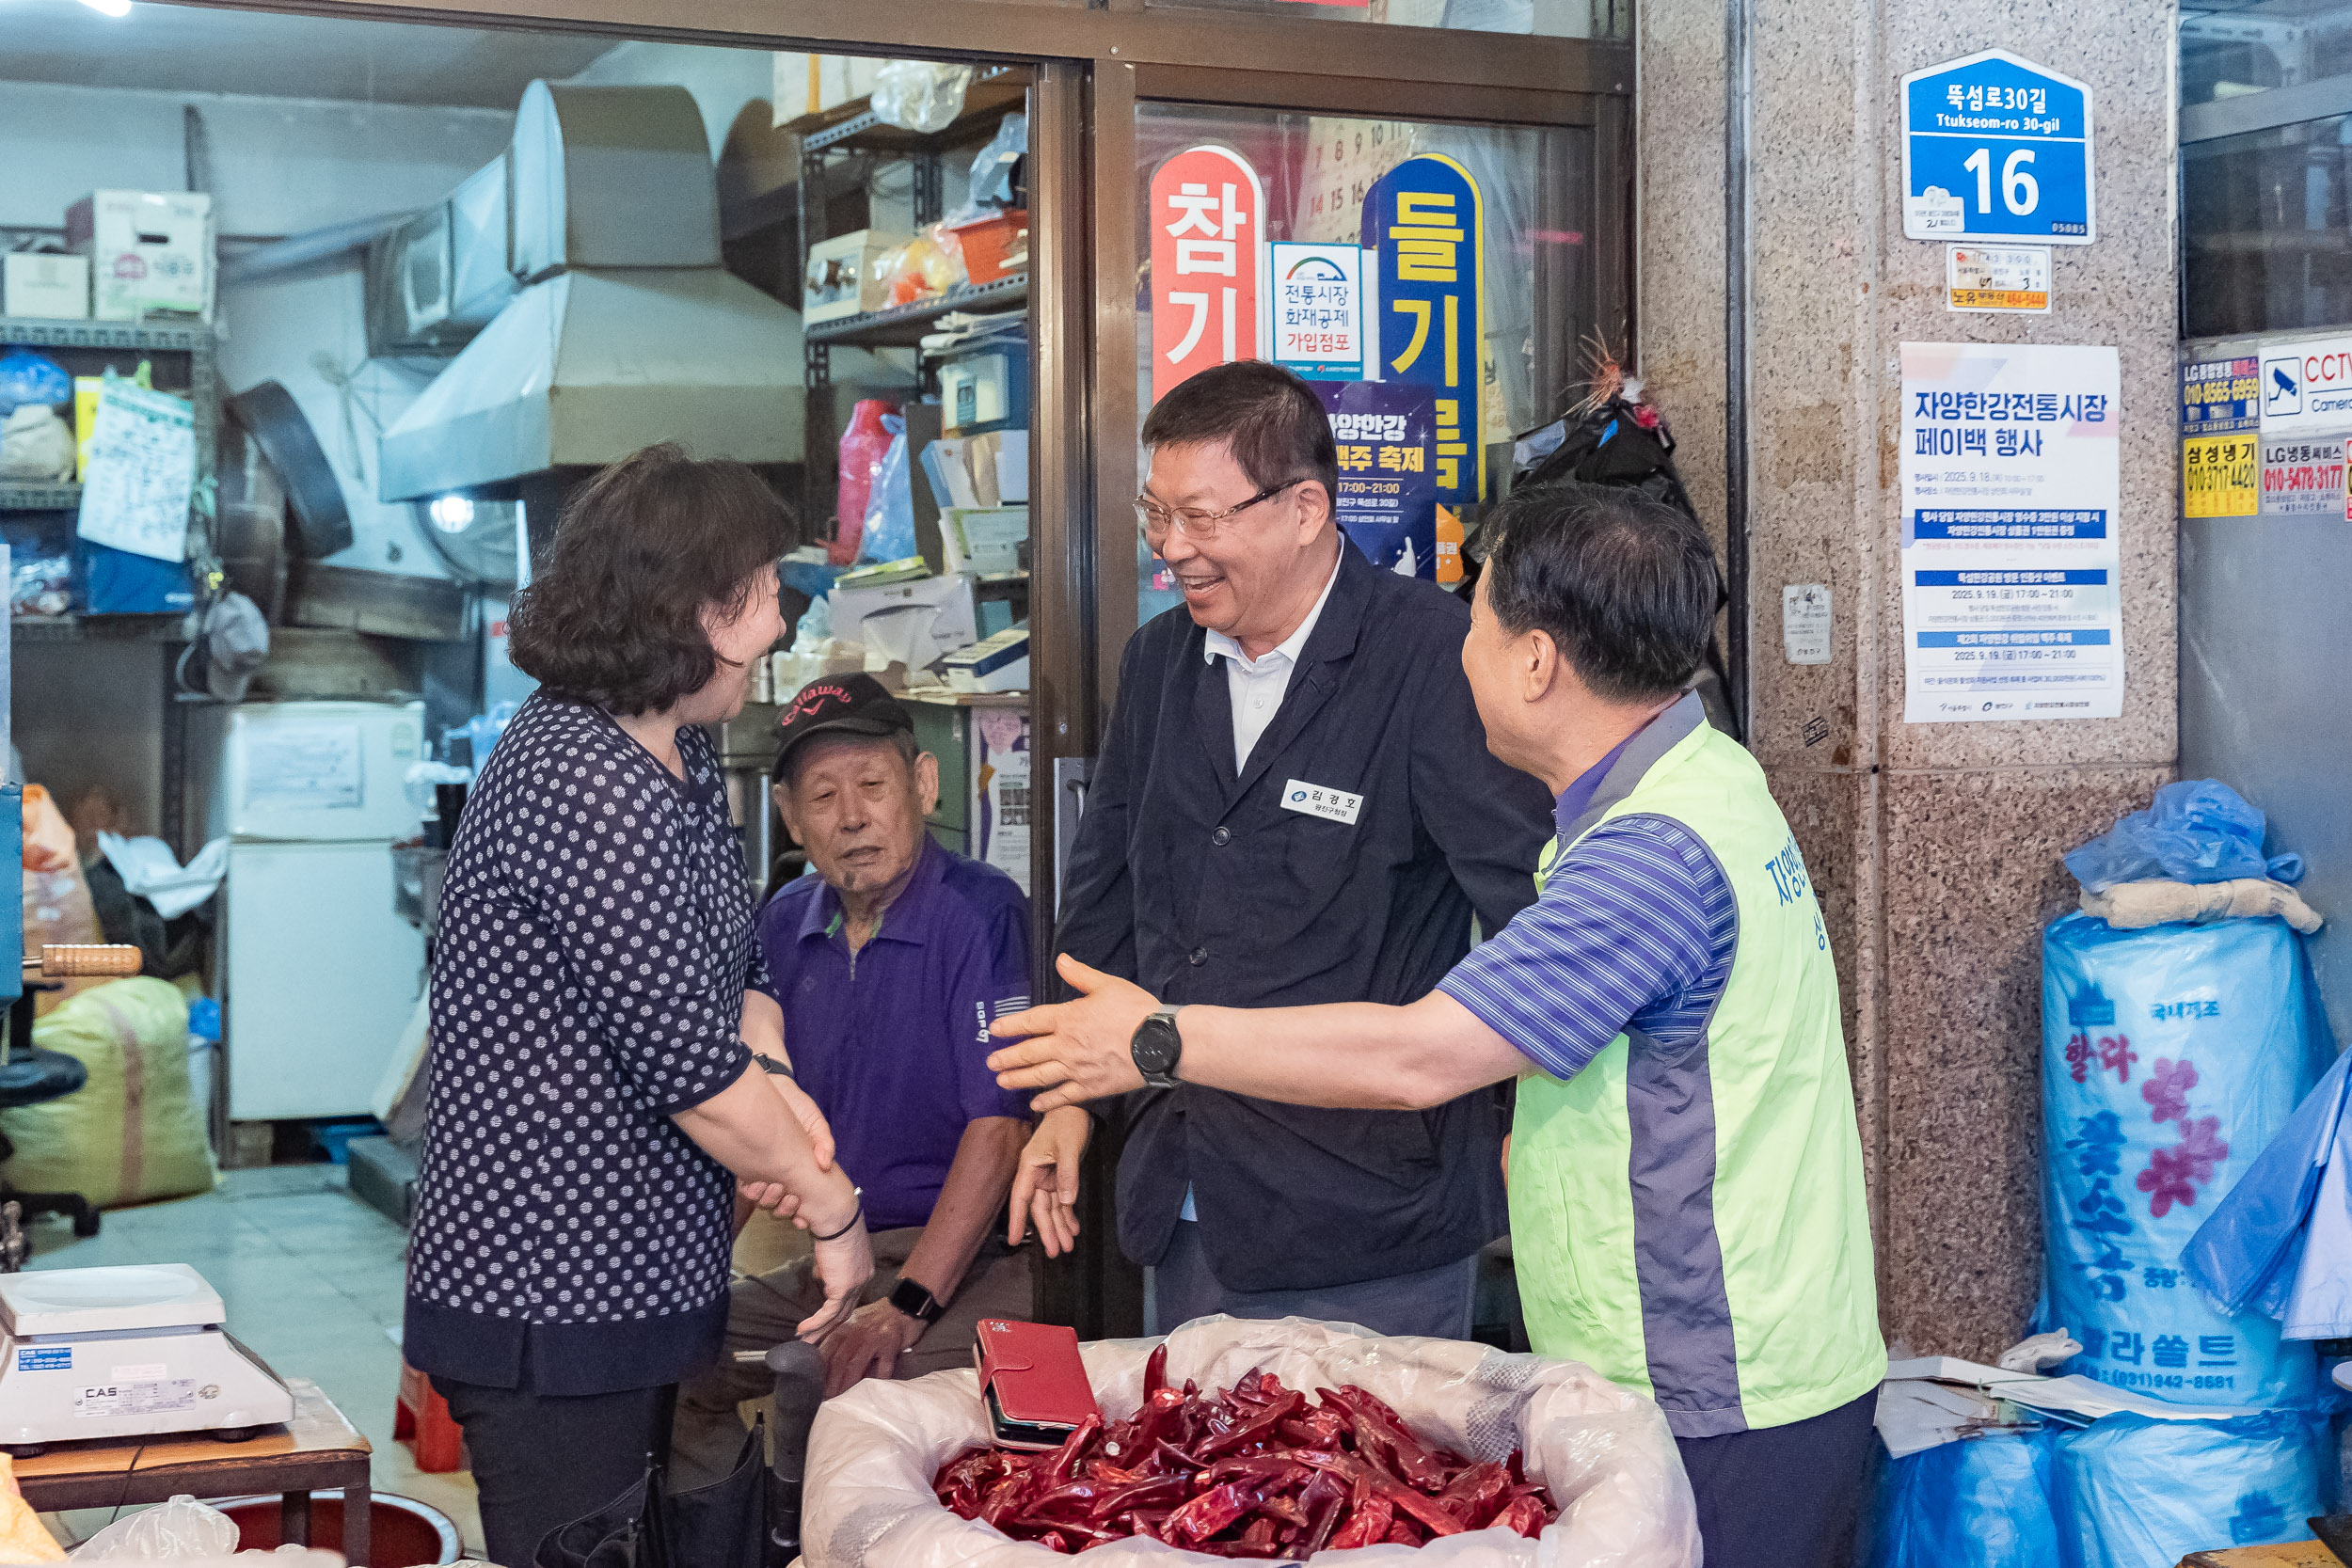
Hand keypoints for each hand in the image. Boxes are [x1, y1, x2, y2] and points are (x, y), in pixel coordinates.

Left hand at [740, 1072, 837, 1222]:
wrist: (770, 1088)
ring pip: (762, 1200)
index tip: (802, 1219)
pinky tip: (754, 1183)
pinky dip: (749, 1190)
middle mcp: (781, 1174)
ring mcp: (763, 1170)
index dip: (800, 1215)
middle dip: (784, 1208)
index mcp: (799, 1170)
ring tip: (772, 1188)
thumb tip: (825, 1165)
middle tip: (790, 1198)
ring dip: (767, 1200)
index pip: (800, 1201)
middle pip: (780, 1206)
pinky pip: (745, 1186)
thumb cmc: (797, 1107)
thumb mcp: (816, 1122)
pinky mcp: (745, 1163)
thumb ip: (823, 1142)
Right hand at [796, 1214, 872, 1342]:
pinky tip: (803, 1330)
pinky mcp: (843, 1288)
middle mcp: (863, 1281)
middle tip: (815, 1341)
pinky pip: (829, 1312)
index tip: (822, 1321)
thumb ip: (828, 1268)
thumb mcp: (831, 1253)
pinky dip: (816, 1322)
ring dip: (820, 1331)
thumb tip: (821, 1277)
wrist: (838, 1219)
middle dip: (829, 1327)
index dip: (836, 1310)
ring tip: (806, 1343)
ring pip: (838, 1316)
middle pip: (846, 1311)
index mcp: (863, 1272)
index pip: (850, 1297)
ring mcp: (855, 1286)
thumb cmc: (833, 1228)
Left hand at [819, 1296, 926, 1395]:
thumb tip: (813, 1351)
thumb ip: (835, 1335)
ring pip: (856, 1365)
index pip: (827, 1348)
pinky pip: (882, 1367)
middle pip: (839, 1359)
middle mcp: (857, 1332)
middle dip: (831, 1381)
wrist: (903, 1308)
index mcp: (845, 1327)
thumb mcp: (852, 1322)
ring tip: (842, 1398)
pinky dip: (877, 1380)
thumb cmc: (875, 1319)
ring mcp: (874, 1338)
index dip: (819, 1367)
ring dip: (847, 1384)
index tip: (815, 1383)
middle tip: (827, 1397)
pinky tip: (871, 1390)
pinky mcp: (890, 1344)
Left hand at [986, 955, 1158, 1112]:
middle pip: (1029, 1052)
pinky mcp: (1090, 1087)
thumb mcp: (1107, 985)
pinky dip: (1047, 1101)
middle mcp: (1065, 1045)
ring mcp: (1076, 1069)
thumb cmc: (1134, 1010)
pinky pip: (1063, 1097)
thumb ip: (1080, 975)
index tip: (994, 1030)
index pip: (1032, 1021)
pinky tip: (1035, 1104)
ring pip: (1040, 1076)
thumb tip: (1059, 959)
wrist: (1159, 1043)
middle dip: (1008, 1058)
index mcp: (1068, 1018)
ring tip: (1002, 1081)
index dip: (1011, 1025)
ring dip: (1018, 1079)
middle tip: (990, 1062)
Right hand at [1009, 1106, 1089, 1255]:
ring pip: (1051, 1207)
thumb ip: (1067, 1173)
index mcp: (1030, 1166)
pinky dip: (1068, 1214)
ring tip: (1067, 1246)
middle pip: (1039, 1207)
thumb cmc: (1067, 1122)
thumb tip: (1066, 1201)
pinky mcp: (1060, 1176)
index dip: (1018, 1219)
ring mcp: (1048, 1176)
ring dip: (1059, 1226)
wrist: (1076, 1107)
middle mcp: (1036, 1174)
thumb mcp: (1068, 1146)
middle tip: (1055, 1252)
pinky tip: (1074, 1228)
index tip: (1015, 1241)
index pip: (1021, 1198)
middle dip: (1047, 1230)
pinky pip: (1062, 1199)